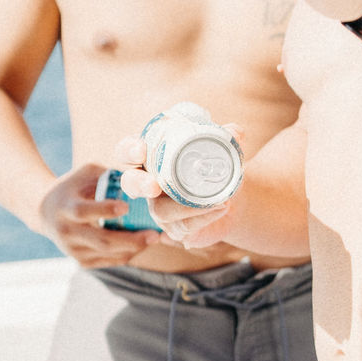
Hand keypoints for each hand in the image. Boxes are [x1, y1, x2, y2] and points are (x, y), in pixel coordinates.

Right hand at [38, 162, 160, 267]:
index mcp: (66, 206)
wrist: (45, 211)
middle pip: (100, 240)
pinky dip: (126, 255)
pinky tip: (141, 245)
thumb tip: (141, 176)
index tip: (126, 206)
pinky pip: (107, 261)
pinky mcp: (80, 260)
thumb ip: (110, 174)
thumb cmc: (75, 186)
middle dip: (129, 239)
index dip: (104, 210)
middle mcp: (66, 231)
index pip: (83, 211)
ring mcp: (72, 249)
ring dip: (133, 249)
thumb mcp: (87, 173)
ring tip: (154, 239)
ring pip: (106, 254)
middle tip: (154, 234)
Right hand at [115, 137, 238, 249]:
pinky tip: (221, 209)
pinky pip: (182, 227)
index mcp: (153, 157)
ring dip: (187, 207)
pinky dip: (203, 218)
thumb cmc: (217, 167)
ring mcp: (159, 208)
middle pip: (130, 183)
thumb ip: (228, 137)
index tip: (141, 150)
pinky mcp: (174, 228)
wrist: (232, 198)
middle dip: (139, 184)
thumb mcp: (223, 150)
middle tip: (154, 186)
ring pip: (160, 211)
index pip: (127, 151)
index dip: (128, 150)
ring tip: (218, 200)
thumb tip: (234, 131)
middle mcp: (150, 183)